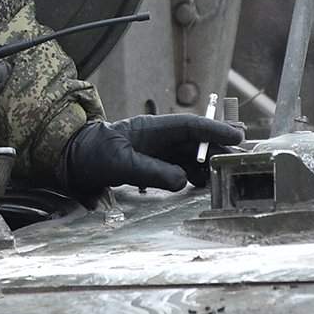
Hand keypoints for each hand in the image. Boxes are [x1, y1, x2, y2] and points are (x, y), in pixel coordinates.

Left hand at [58, 114, 243, 196]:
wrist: (72, 162)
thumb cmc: (92, 154)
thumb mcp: (119, 162)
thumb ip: (150, 171)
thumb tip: (181, 180)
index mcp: (151, 128)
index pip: (189, 126)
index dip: (214, 130)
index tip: (237, 135)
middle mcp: (159, 138)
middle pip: (195, 142)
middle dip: (218, 150)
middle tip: (241, 161)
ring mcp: (158, 152)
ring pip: (191, 157)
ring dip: (209, 166)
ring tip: (226, 176)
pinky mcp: (154, 167)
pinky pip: (181, 170)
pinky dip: (195, 177)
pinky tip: (204, 186)